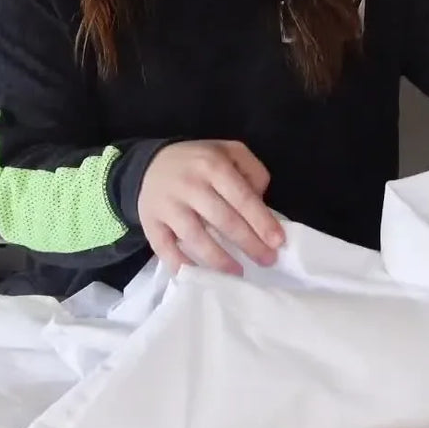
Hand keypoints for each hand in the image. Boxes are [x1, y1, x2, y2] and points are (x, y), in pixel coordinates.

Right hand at [138, 140, 283, 274]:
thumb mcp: (229, 151)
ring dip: (219, 260)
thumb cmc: (199, 162)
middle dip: (249, 244)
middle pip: (223, 220)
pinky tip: (198, 276)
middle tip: (267, 261)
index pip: (242, 197)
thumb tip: (262, 202)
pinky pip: (164, 247)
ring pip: (196, 237)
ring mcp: (168, 205)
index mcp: (212, 165)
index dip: (262, 222)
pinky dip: (180, 264)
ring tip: (238, 273)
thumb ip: (252, 170)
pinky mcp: (150, 221)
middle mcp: (190, 184)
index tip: (278, 242)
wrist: (150, 163)